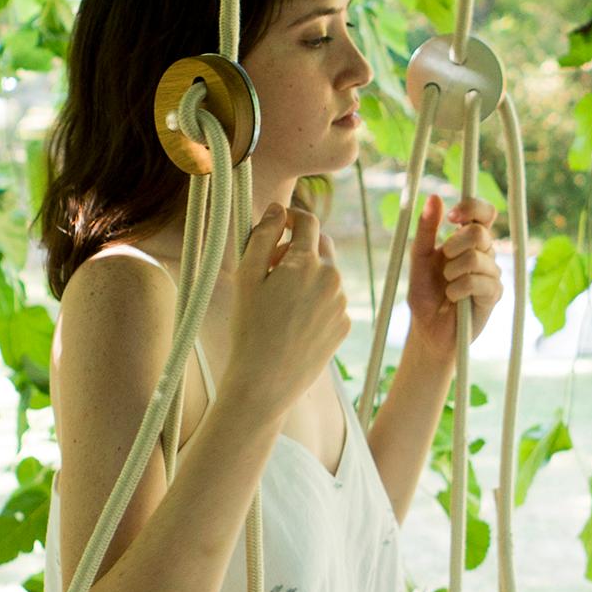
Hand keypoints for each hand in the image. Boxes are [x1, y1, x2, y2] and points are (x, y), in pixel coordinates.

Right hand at [225, 201, 348, 419]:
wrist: (266, 382)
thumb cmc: (249, 329)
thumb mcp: (246, 277)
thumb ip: (263, 236)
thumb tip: (278, 209)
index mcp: (307, 262)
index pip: (308, 220)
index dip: (291, 217)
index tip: (278, 225)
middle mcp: (331, 278)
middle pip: (321, 244)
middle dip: (299, 246)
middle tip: (271, 266)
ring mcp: (341, 303)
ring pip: (326, 273)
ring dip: (307, 275)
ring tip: (278, 301)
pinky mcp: (345, 325)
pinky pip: (331, 300)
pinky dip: (315, 300)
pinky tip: (292, 322)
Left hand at [404, 191, 500, 354]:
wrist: (429, 329)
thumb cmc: (425, 293)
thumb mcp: (419, 259)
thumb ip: (427, 230)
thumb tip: (434, 197)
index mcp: (468, 240)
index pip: (484, 212)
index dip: (472, 207)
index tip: (452, 216)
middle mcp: (484, 253)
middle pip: (480, 232)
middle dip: (455, 244)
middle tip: (444, 260)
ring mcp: (492, 273)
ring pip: (477, 258)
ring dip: (453, 272)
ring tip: (446, 286)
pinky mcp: (494, 294)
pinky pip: (478, 282)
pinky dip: (458, 289)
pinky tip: (454, 298)